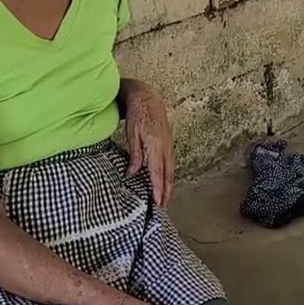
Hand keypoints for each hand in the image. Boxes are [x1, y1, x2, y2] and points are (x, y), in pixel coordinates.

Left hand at [124, 83, 174, 205]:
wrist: (148, 97)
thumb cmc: (138, 114)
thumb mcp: (132, 135)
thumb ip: (135, 156)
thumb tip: (132, 174)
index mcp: (156, 145)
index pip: (158, 172)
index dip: (158, 189)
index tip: (157, 203)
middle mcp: (166, 147)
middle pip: (168, 174)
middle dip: (166, 192)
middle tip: (162, 206)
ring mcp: (169, 145)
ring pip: (171, 170)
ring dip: (168, 185)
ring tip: (164, 198)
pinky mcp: (168, 143)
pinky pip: (170, 163)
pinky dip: (168, 175)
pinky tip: (164, 180)